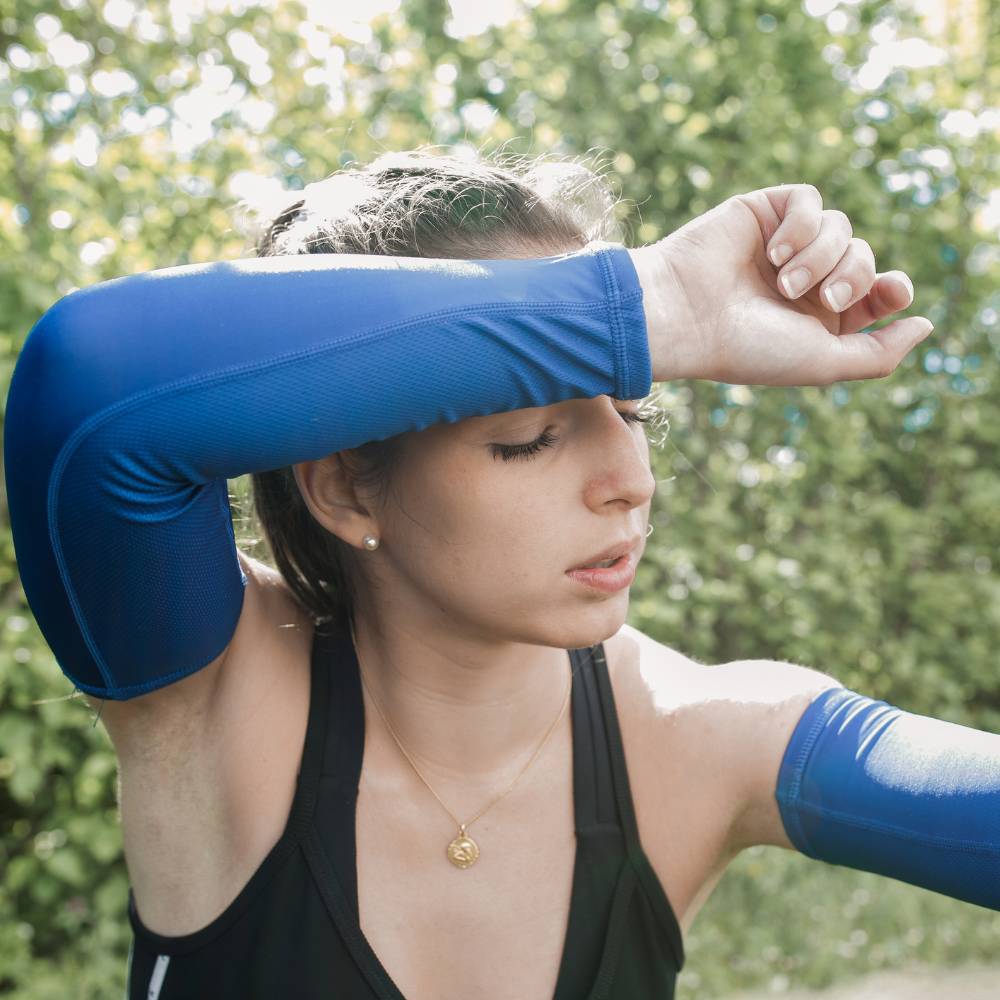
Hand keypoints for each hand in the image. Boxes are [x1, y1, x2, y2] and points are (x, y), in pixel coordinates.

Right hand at [628, 184, 933, 384]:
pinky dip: (801, 225)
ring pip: (842, 227)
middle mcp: (805, 278)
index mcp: (819, 316)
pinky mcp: (765, 211)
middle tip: (820, 298)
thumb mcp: (823, 362)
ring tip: (784, 281)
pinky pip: (810, 200)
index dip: (892, 288)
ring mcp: (785, 243)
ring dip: (821, 256)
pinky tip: (772, 251)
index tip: (891, 292)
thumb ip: (879, 354)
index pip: (879, 291)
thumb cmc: (747, 347)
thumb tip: (925, 325)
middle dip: (854, 275)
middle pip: (865, 257)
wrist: (686, 317)